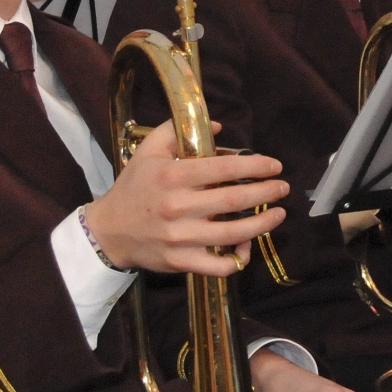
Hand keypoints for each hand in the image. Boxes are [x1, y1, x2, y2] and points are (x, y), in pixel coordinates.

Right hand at [83, 124, 287, 276]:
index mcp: (173, 176)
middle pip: (235, 200)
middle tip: (283, 187)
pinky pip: (219, 266)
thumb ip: (176, 130)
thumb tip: (217, 125)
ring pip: (233, 233)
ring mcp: (181, 237)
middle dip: (267, 192)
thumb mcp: (148, 152)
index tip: (275, 166)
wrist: (108, 231)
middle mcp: (178, 206)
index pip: (224, 169)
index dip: (256, 166)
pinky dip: (238, 259)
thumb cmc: (134, 188)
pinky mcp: (181, 262)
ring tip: (279, 213)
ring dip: (263, 223)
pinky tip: (247, 246)